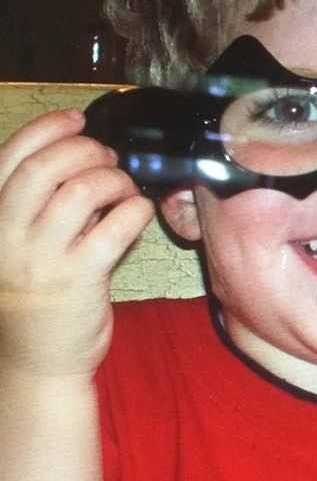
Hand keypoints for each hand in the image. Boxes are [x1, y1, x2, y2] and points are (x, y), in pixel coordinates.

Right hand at [0, 108, 154, 377]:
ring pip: (81, 190)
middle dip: (85, 150)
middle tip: (108, 158)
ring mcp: (41, 258)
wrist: (38, 362)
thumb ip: (44, 207)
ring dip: (114, 179)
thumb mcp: (22, 246)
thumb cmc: (35, 299)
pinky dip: (135, 209)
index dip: (47, 128)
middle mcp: (6, 235)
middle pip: (45, 166)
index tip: (77, 118)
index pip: (10, 156)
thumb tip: (88, 163)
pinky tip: (139, 212)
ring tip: (124, 188)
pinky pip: (115, 227)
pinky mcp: (79, 279)